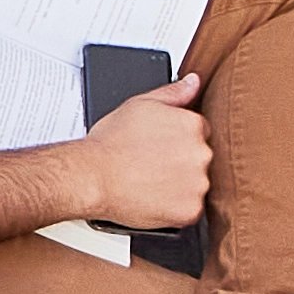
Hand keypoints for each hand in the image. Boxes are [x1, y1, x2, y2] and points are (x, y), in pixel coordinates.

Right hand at [55, 79, 216, 233]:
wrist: (92, 177)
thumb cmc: (110, 143)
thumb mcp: (140, 104)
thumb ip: (173, 92)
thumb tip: (193, 82)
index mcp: (192, 125)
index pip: (201, 132)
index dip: (178, 140)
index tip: (162, 147)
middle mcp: (201, 153)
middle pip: (201, 158)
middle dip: (181, 162)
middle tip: (153, 164)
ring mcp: (197, 184)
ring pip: (197, 184)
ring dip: (181, 185)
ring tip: (151, 181)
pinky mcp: (190, 210)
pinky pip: (191, 209)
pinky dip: (176, 206)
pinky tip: (155, 197)